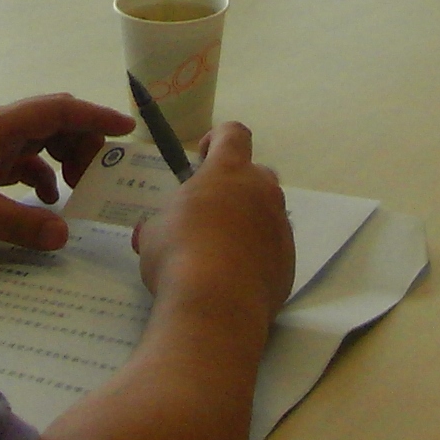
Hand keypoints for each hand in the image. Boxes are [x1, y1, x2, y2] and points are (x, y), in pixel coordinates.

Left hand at [0, 93, 131, 252]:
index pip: (58, 108)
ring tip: (81, 189)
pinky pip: (25, 162)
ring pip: (42, 141)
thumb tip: (64, 235)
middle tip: (102, 177)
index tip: (127, 131)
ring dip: (66, 158)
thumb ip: (18, 224)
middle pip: (55, 121)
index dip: (95, 115)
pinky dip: (44, 176)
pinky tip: (48, 202)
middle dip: (85, 143)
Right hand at [133, 120, 293, 320]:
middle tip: (208, 213)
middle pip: (256, 174)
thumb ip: (159, 224)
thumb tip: (150, 234)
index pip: (233, 134)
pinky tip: (233, 279)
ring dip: (247, 223)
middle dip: (234, 187)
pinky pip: (273, 248)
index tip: (203, 157)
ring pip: (267, 212)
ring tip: (219, 252)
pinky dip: (257, 255)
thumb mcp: (154, 234)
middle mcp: (262, 191)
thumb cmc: (179, 255)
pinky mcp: (289, 260)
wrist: (216, 306)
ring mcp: (280, 226)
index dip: (218, 139)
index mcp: (228, 172)